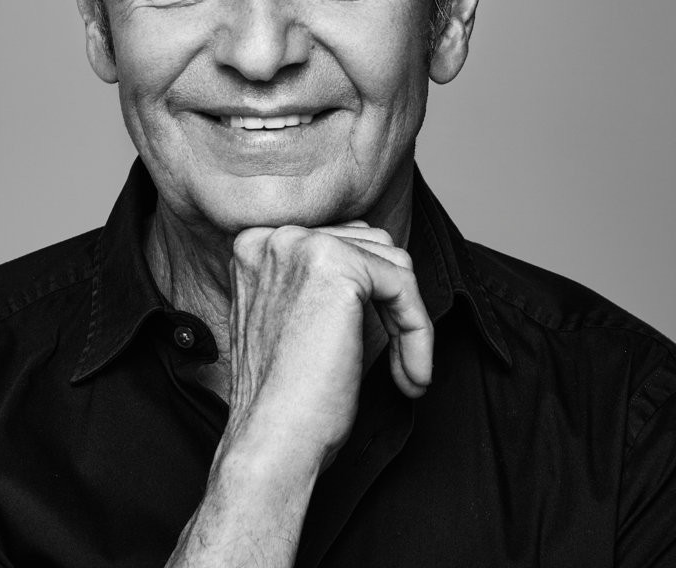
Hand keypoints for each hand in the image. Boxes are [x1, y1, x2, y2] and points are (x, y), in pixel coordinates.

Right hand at [222, 221, 432, 475]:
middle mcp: (274, 236)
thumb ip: (319, 283)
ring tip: (404, 370)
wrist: (272, 439)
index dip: (371, 293)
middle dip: (392, 303)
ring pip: (393, 261)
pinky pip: (404, 284)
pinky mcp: (336, 266)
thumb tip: (382, 267)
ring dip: (409, 320)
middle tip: (398, 360)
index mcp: (256, 246)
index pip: (340, 241)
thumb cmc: (284, 397)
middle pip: (370, 244)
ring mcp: (302, 246)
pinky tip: (411, 374)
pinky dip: (419, 332)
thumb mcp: (294, 321)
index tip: (379, 342)